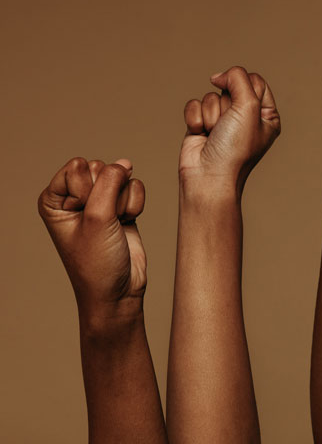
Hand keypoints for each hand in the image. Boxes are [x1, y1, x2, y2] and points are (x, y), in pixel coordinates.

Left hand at [38, 157, 147, 319]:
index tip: (86, 218)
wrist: (119, 290)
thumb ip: (109, 182)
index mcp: (54, 198)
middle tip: (104, 222)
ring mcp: (99, 200)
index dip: (89, 190)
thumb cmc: (97, 263)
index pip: (78, 167)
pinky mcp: (120, 205)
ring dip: (124, 201)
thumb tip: (124, 163)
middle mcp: (74, 196)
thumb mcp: (97, 219)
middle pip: (101, 168)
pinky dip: (136, 204)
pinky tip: (127, 222)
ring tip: (116, 224)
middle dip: (109, 193)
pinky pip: (135, 187)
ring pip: (121, 176)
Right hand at [180, 67, 280, 188]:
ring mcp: (223, 121)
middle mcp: (246, 117)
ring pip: (210, 96)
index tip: (241, 105)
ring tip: (214, 134)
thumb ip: (239, 79)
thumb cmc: (234, 148)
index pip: (255, 81)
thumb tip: (219, 76)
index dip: (243, 86)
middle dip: (225, 105)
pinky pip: (194, 105)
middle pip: (231, 87)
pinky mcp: (202, 124)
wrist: (208, 177)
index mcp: (267, 115)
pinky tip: (200, 135)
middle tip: (227, 126)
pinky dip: (195, 119)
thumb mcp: (248, 106)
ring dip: (210, 114)